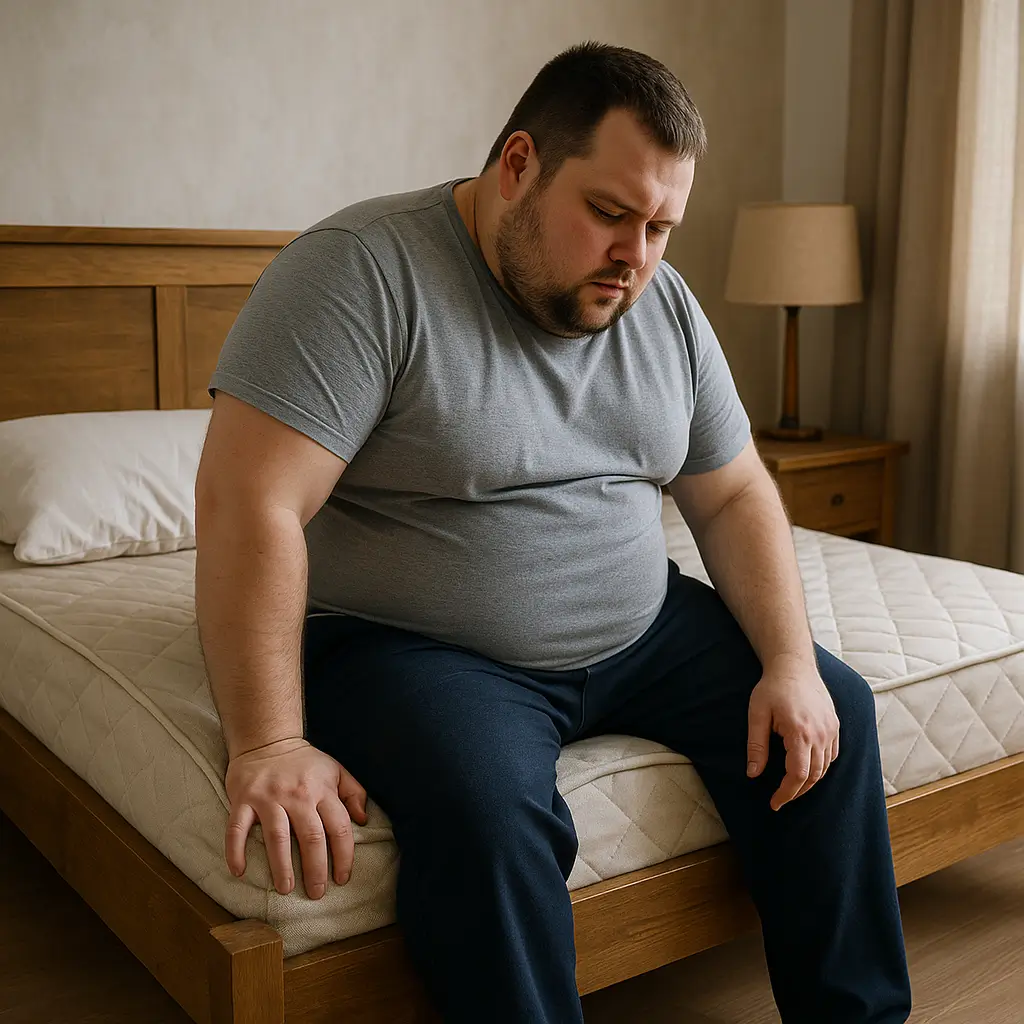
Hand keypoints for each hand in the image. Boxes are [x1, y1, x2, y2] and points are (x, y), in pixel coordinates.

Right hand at [224, 737, 367, 898]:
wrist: (267, 739)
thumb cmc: (304, 762)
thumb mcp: (335, 770)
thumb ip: (353, 793)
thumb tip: (364, 820)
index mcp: (322, 790)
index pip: (339, 828)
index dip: (344, 856)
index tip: (342, 878)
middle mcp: (297, 795)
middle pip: (311, 838)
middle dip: (316, 870)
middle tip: (316, 893)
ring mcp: (268, 798)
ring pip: (277, 838)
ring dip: (282, 867)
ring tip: (286, 889)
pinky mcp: (243, 799)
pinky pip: (236, 829)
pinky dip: (236, 851)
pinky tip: (239, 871)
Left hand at [746, 659, 839, 810]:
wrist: (794, 665)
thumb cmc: (772, 688)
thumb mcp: (757, 714)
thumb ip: (756, 746)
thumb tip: (753, 774)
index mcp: (800, 732)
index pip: (798, 774)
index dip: (787, 792)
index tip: (775, 803)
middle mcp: (821, 733)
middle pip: (814, 775)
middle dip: (797, 792)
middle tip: (780, 799)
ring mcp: (831, 729)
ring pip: (825, 767)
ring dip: (809, 781)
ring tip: (791, 788)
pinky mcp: (835, 725)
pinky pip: (833, 755)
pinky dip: (821, 767)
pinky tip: (807, 769)